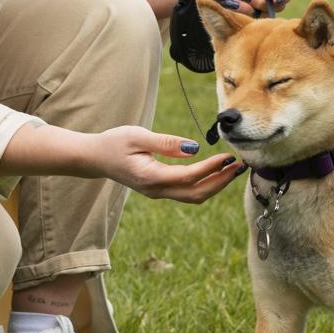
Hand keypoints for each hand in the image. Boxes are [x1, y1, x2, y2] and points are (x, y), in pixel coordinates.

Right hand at [86, 126, 245, 203]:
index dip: (211, 168)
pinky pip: (187, 193)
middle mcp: (156, 190)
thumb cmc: (114, 143)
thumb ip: (166, 143)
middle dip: (221, 181)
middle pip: (196, 193)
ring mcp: (157, 193)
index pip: (189, 176)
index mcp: (151, 177)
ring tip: (232, 170)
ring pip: (193, 196)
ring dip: (216, 185)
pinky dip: (205, 185)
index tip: (227, 156)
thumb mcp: (137, 136)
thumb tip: (194, 148)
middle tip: (239, 166)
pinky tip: (215, 172)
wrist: (94, 158)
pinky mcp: (159, 190)